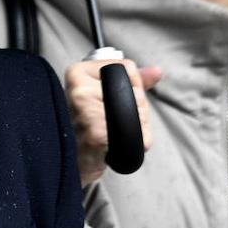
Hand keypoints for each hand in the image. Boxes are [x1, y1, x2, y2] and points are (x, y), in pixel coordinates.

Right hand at [64, 59, 162, 186]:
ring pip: (140, 112)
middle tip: (110, 120)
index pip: (127, 67)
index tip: (111, 98)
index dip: (130, 85)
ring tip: (113, 132)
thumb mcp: (100, 93)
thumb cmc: (83, 127)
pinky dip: (138, 143)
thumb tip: (156, 71)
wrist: (71, 160)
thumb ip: (130, 80)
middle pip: (136, 91)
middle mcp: (79, 89)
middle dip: (135, 108)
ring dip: (137, 127)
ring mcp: (87, 111)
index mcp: (77, 73)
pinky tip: (118, 144)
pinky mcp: (97, 133)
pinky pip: (141, 136)